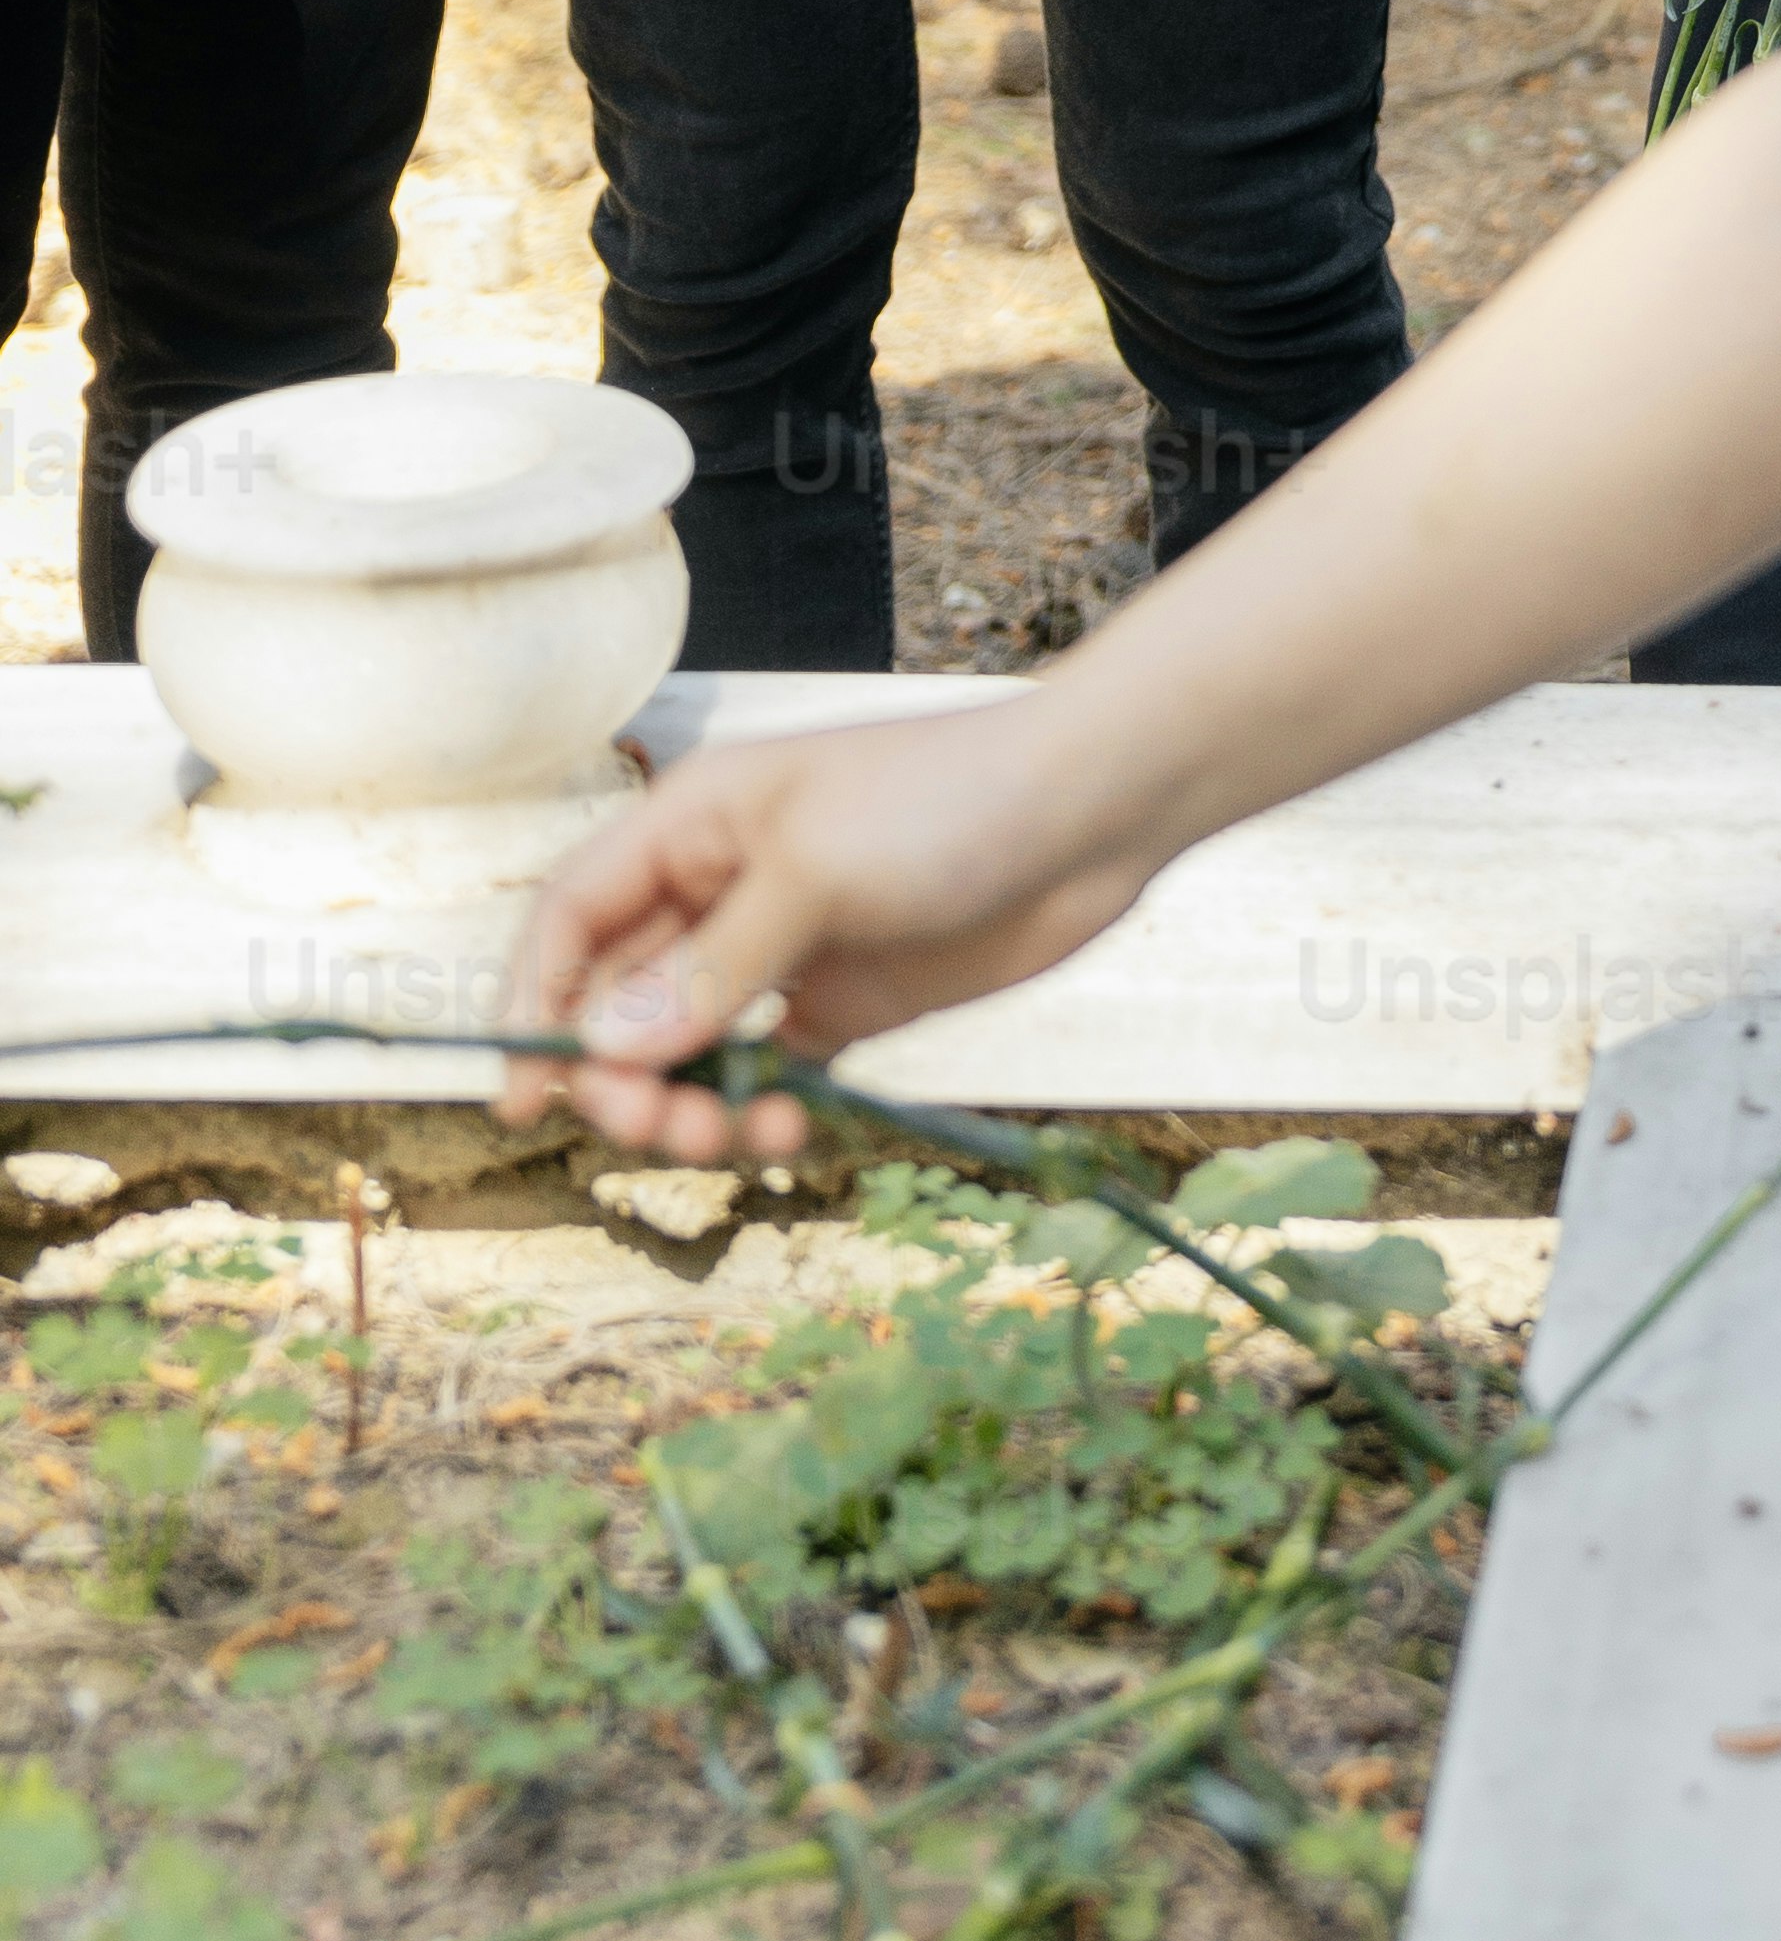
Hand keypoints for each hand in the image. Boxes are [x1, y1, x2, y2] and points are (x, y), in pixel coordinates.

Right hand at [503, 697, 1164, 1162]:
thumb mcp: (816, 871)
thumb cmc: (949, 802)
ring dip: (689, 1110)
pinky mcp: (843, 1002)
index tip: (527, 1102)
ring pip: (686, 1053)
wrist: (1093, 810)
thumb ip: (711, 966)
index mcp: (694, 825)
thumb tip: (604, 1050)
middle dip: (623, 1079)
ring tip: (742, 1138)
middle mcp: (722, 888)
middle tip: (661, 1131)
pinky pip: (764, 1077)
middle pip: (619, 1001)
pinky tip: (792, 1129)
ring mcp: (782, 949)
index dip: (535, 1006)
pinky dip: (760, 1114)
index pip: (573, 918)